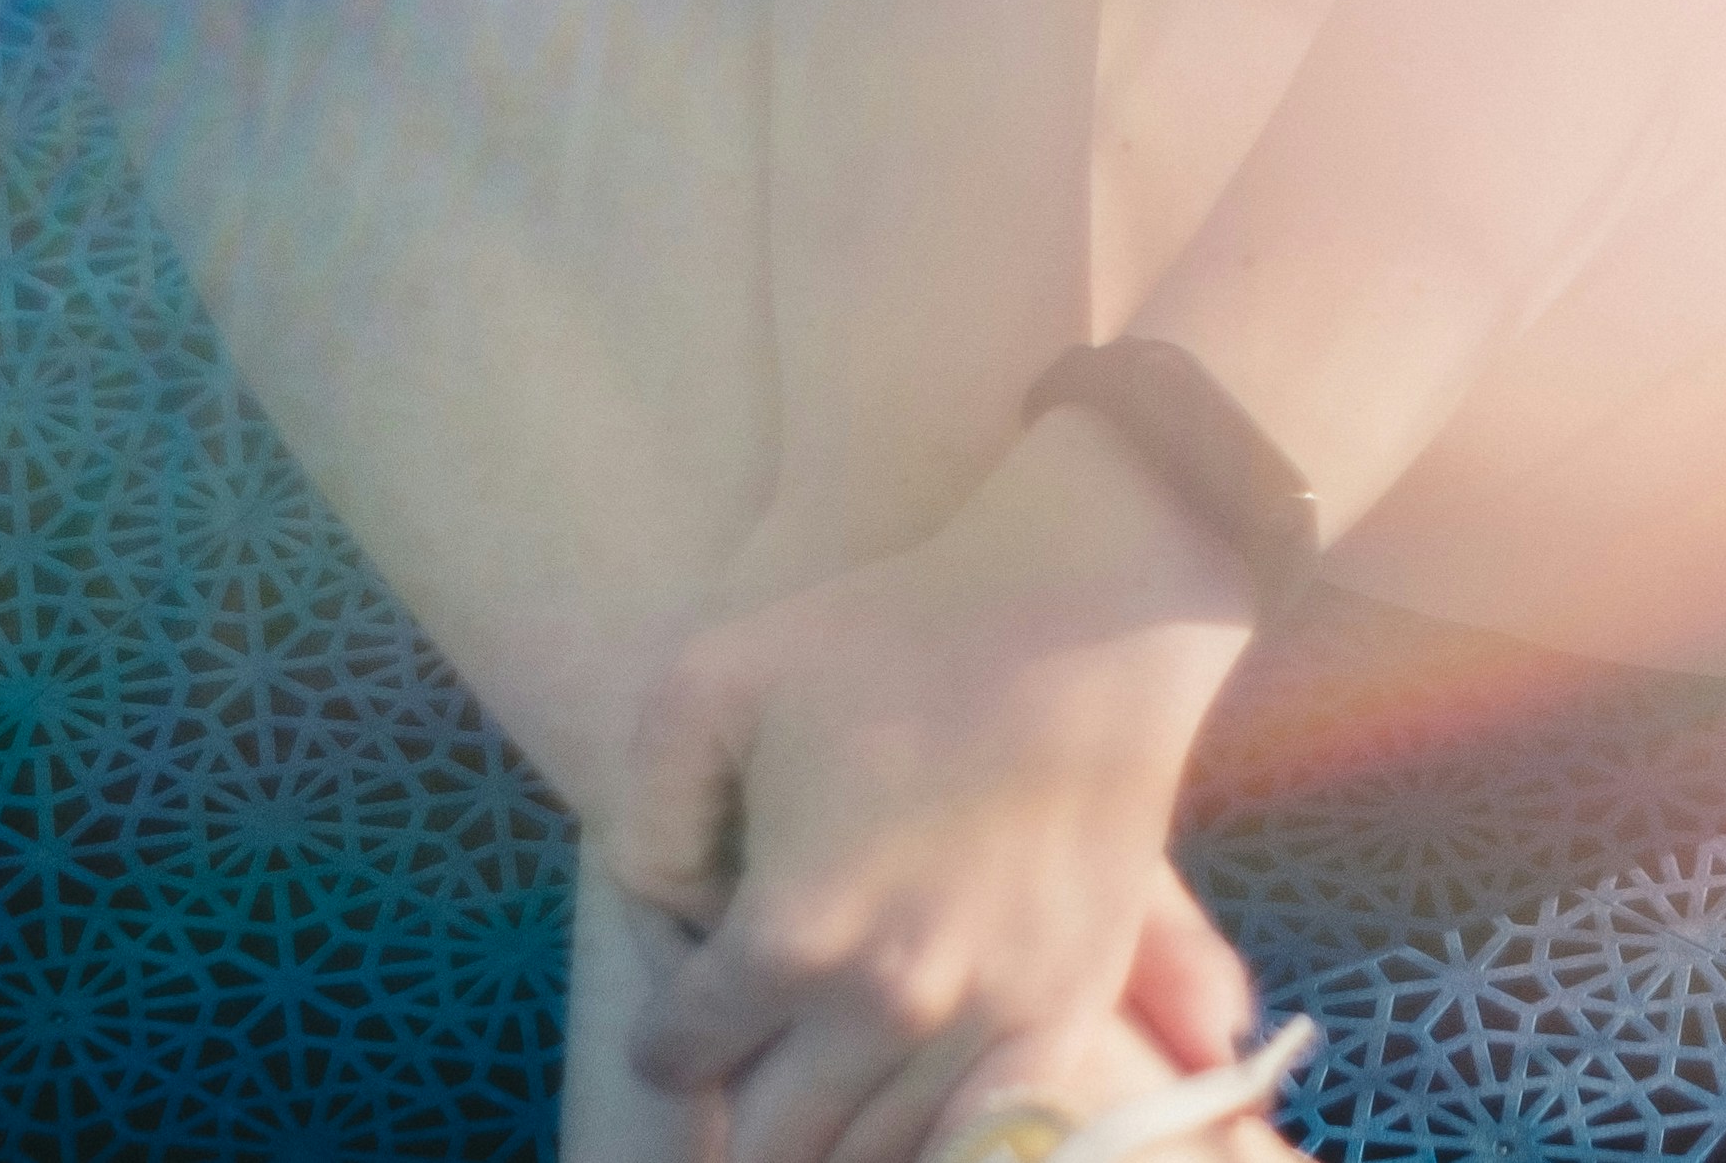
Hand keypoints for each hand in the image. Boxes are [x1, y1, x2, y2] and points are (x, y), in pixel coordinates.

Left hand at [616, 426, 1259, 1162]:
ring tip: (827, 1056)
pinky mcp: (1063, 1017)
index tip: (693, 985)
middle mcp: (884, 1008)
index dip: (667, 1024)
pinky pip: (981, 1152)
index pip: (675, 1060)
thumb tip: (669, 920)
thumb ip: (646, 824)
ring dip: (832, 1122)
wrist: (1079, 616)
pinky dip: (929, 1145)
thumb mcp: (708, 682)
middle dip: (743, 1094)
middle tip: (756, 1036)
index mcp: (790, 938)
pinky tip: (905, 1102)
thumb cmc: (891, 633)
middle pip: (768, 1139)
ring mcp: (985, 1024)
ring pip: (865, 1154)